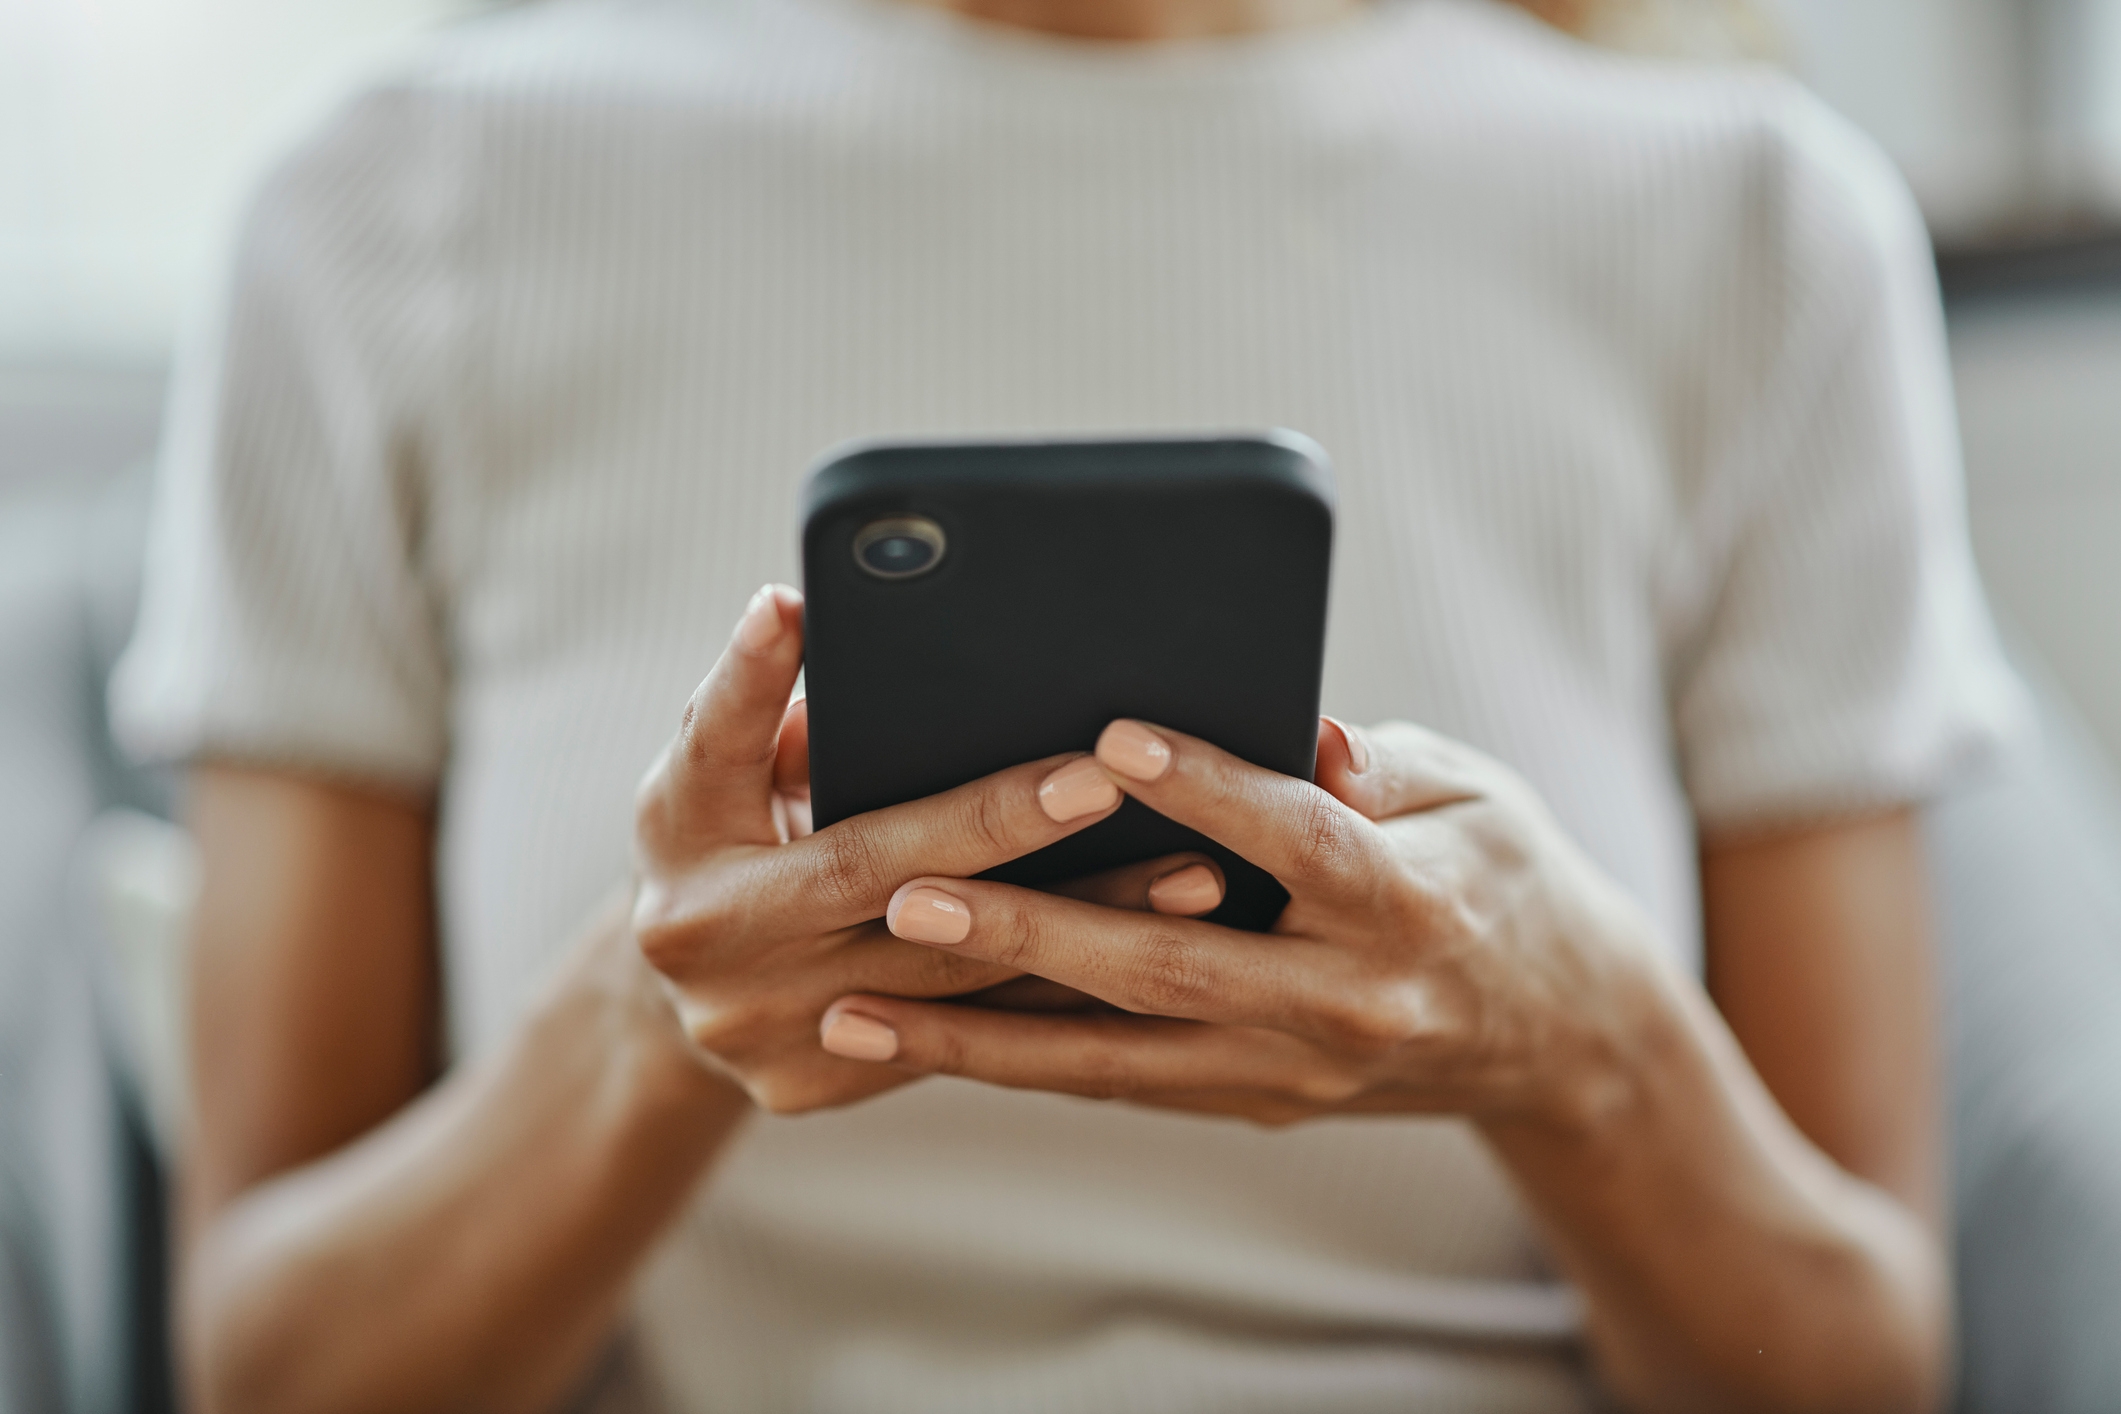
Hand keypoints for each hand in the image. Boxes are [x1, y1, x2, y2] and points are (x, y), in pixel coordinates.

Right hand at [631, 585, 1228, 1113]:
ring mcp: (769, 1032)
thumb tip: (805, 612)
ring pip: (951, 975)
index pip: (733, 752)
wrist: (678, 998)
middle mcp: (715, 950)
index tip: (816, 611)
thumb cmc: (718, 835)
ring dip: (1081, 926)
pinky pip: (969, 1040)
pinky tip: (1159, 958)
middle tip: (1108, 785)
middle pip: (879, 878)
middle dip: (1000, 829)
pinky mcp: (822, 1085)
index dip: (769, 684)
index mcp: (680, 844)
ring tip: (1193, 877)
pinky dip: (1064, 994)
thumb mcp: (706, 765)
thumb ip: (753, 702)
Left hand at [815, 716, 1664, 1130]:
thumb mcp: (1474, 794)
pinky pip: (1128, 1083)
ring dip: (986, 1039)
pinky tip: (933, 1040)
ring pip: (1121, 1059)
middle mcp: (1346, 1003)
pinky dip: (1029, 1065)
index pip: (1297, 842)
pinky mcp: (1260, 1100)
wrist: (1560, 1035)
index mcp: (1409, 905)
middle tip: (909, 897)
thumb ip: (1377, 767)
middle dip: (1032, 936)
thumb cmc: (1508, 878)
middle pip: (1171, 968)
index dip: (1206, 791)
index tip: (1106, 741)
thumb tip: (1304, 726)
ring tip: (863, 1012)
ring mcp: (1297, 1069)